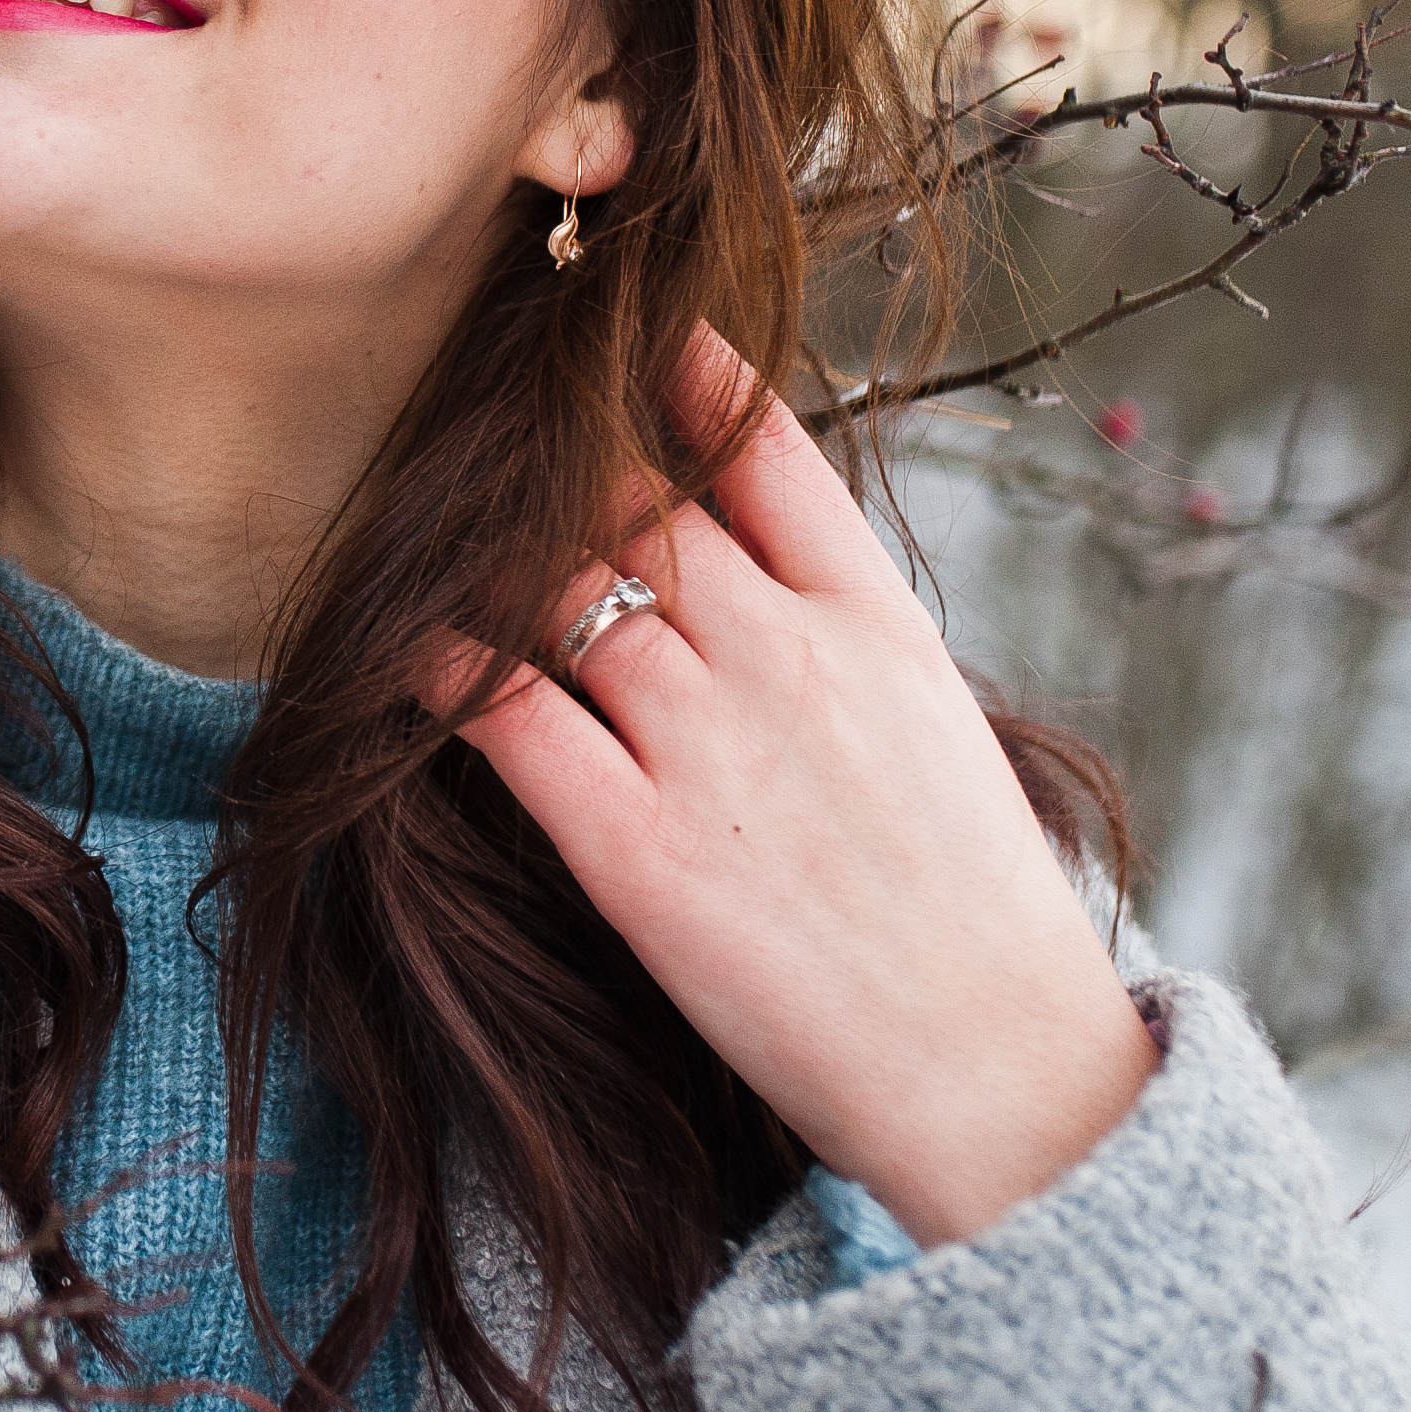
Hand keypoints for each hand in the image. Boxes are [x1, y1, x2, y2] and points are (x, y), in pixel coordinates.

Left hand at [425, 323, 1156, 1246]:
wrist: (999, 1072)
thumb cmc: (970, 909)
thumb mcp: (932, 722)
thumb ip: (838, 630)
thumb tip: (747, 560)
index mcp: (873, 620)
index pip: (763, 449)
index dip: (685, 377)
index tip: (630, 339)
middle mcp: (784, 656)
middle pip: (634, 501)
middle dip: (559, 468)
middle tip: (487, 443)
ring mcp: (706, 745)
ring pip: (557, 587)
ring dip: (487, 555)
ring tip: (433, 534)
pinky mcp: (637, 848)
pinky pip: (508, 715)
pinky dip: (448, 667)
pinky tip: (412, 644)